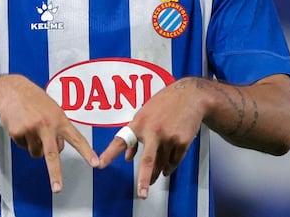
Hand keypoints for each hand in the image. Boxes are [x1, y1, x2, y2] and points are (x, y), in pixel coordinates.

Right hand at [0, 74, 98, 191]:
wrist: (12, 90)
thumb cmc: (35, 100)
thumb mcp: (52, 109)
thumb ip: (58, 129)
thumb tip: (55, 151)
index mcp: (59, 118)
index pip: (77, 138)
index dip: (86, 152)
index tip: (95, 163)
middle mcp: (46, 124)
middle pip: (52, 154)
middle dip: (55, 174)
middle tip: (58, 188)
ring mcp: (31, 129)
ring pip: (36, 153)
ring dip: (35, 147)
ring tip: (31, 128)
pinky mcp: (18, 132)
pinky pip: (24, 147)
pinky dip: (23, 140)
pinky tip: (21, 126)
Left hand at [98, 77, 205, 198]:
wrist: (189, 96)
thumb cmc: (164, 104)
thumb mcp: (144, 113)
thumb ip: (135, 134)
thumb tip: (127, 158)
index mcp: (140, 123)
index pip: (121, 141)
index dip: (110, 153)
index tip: (100, 164)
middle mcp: (154, 131)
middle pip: (148, 160)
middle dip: (144, 179)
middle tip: (142, 193)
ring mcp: (170, 137)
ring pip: (161, 164)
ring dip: (156, 173)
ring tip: (152, 178)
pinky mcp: (183, 142)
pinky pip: (174, 162)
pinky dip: (169, 167)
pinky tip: (166, 167)